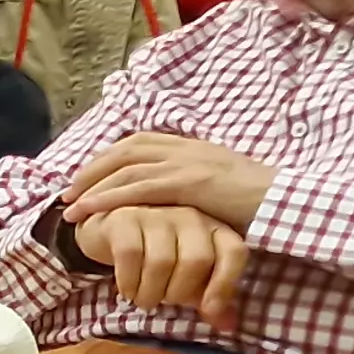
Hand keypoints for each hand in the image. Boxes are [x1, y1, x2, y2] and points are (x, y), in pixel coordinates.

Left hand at [66, 131, 277, 232]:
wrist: (284, 203)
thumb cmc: (252, 202)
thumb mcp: (215, 186)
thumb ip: (188, 185)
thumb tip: (163, 200)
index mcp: (191, 146)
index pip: (139, 142)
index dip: (108, 157)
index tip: (86, 176)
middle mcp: (186, 148)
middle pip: (125, 149)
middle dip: (92, 169)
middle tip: (68, 191)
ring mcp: (187, 163)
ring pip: (126, 168)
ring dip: (92, 186)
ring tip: (69, 207)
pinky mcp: (190, 183)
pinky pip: (139, 188)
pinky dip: (108, 199)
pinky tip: (88, 211)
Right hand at [79, 202, 252, 331]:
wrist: (108, 234)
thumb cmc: (153, 256)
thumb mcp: (185, 277)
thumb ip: (206, 298)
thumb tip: (227, 326)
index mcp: (213, 229)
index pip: (233, 252)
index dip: (224, 284)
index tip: (208, 311)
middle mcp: (189, 217)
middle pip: (197, 260)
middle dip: (178, 292)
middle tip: (164, 301)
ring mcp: (157, 214)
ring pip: (162, 261)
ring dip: (150, 292)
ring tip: (143, 300)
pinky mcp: (124, 220)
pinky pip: (130, 255)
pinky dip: (128, 282)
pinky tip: (126, 290)